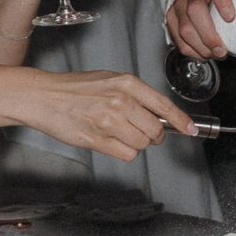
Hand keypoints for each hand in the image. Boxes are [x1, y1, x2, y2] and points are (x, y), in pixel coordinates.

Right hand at [20, 71, 192, 163]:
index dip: (181, 121)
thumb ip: (135, 95)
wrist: (45, 96)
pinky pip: (127, 155)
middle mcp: (121, 101)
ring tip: (118, 133)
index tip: (191, 130)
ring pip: (142, 145)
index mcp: (127, 83)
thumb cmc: (75, 89)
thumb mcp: (109, 80)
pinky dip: (123, 152)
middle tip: (142, 133)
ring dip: (135, 144)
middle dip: (153, 136)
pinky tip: (110, 141)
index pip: (163, 105)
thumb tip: (159, 115)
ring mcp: (110, 121)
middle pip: (155, 130)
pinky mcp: (99, 139)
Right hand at [166, 0, 235, 60]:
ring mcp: (179, 2)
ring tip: (215, 55)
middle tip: (222, 50)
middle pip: (195, 10)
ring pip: (183, 28)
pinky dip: (190, 50)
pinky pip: (176, 37)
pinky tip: (203, 55)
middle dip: (209, 35)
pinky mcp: (171, 15)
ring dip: (200, 47)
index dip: (223, 1)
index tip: (231, 18)